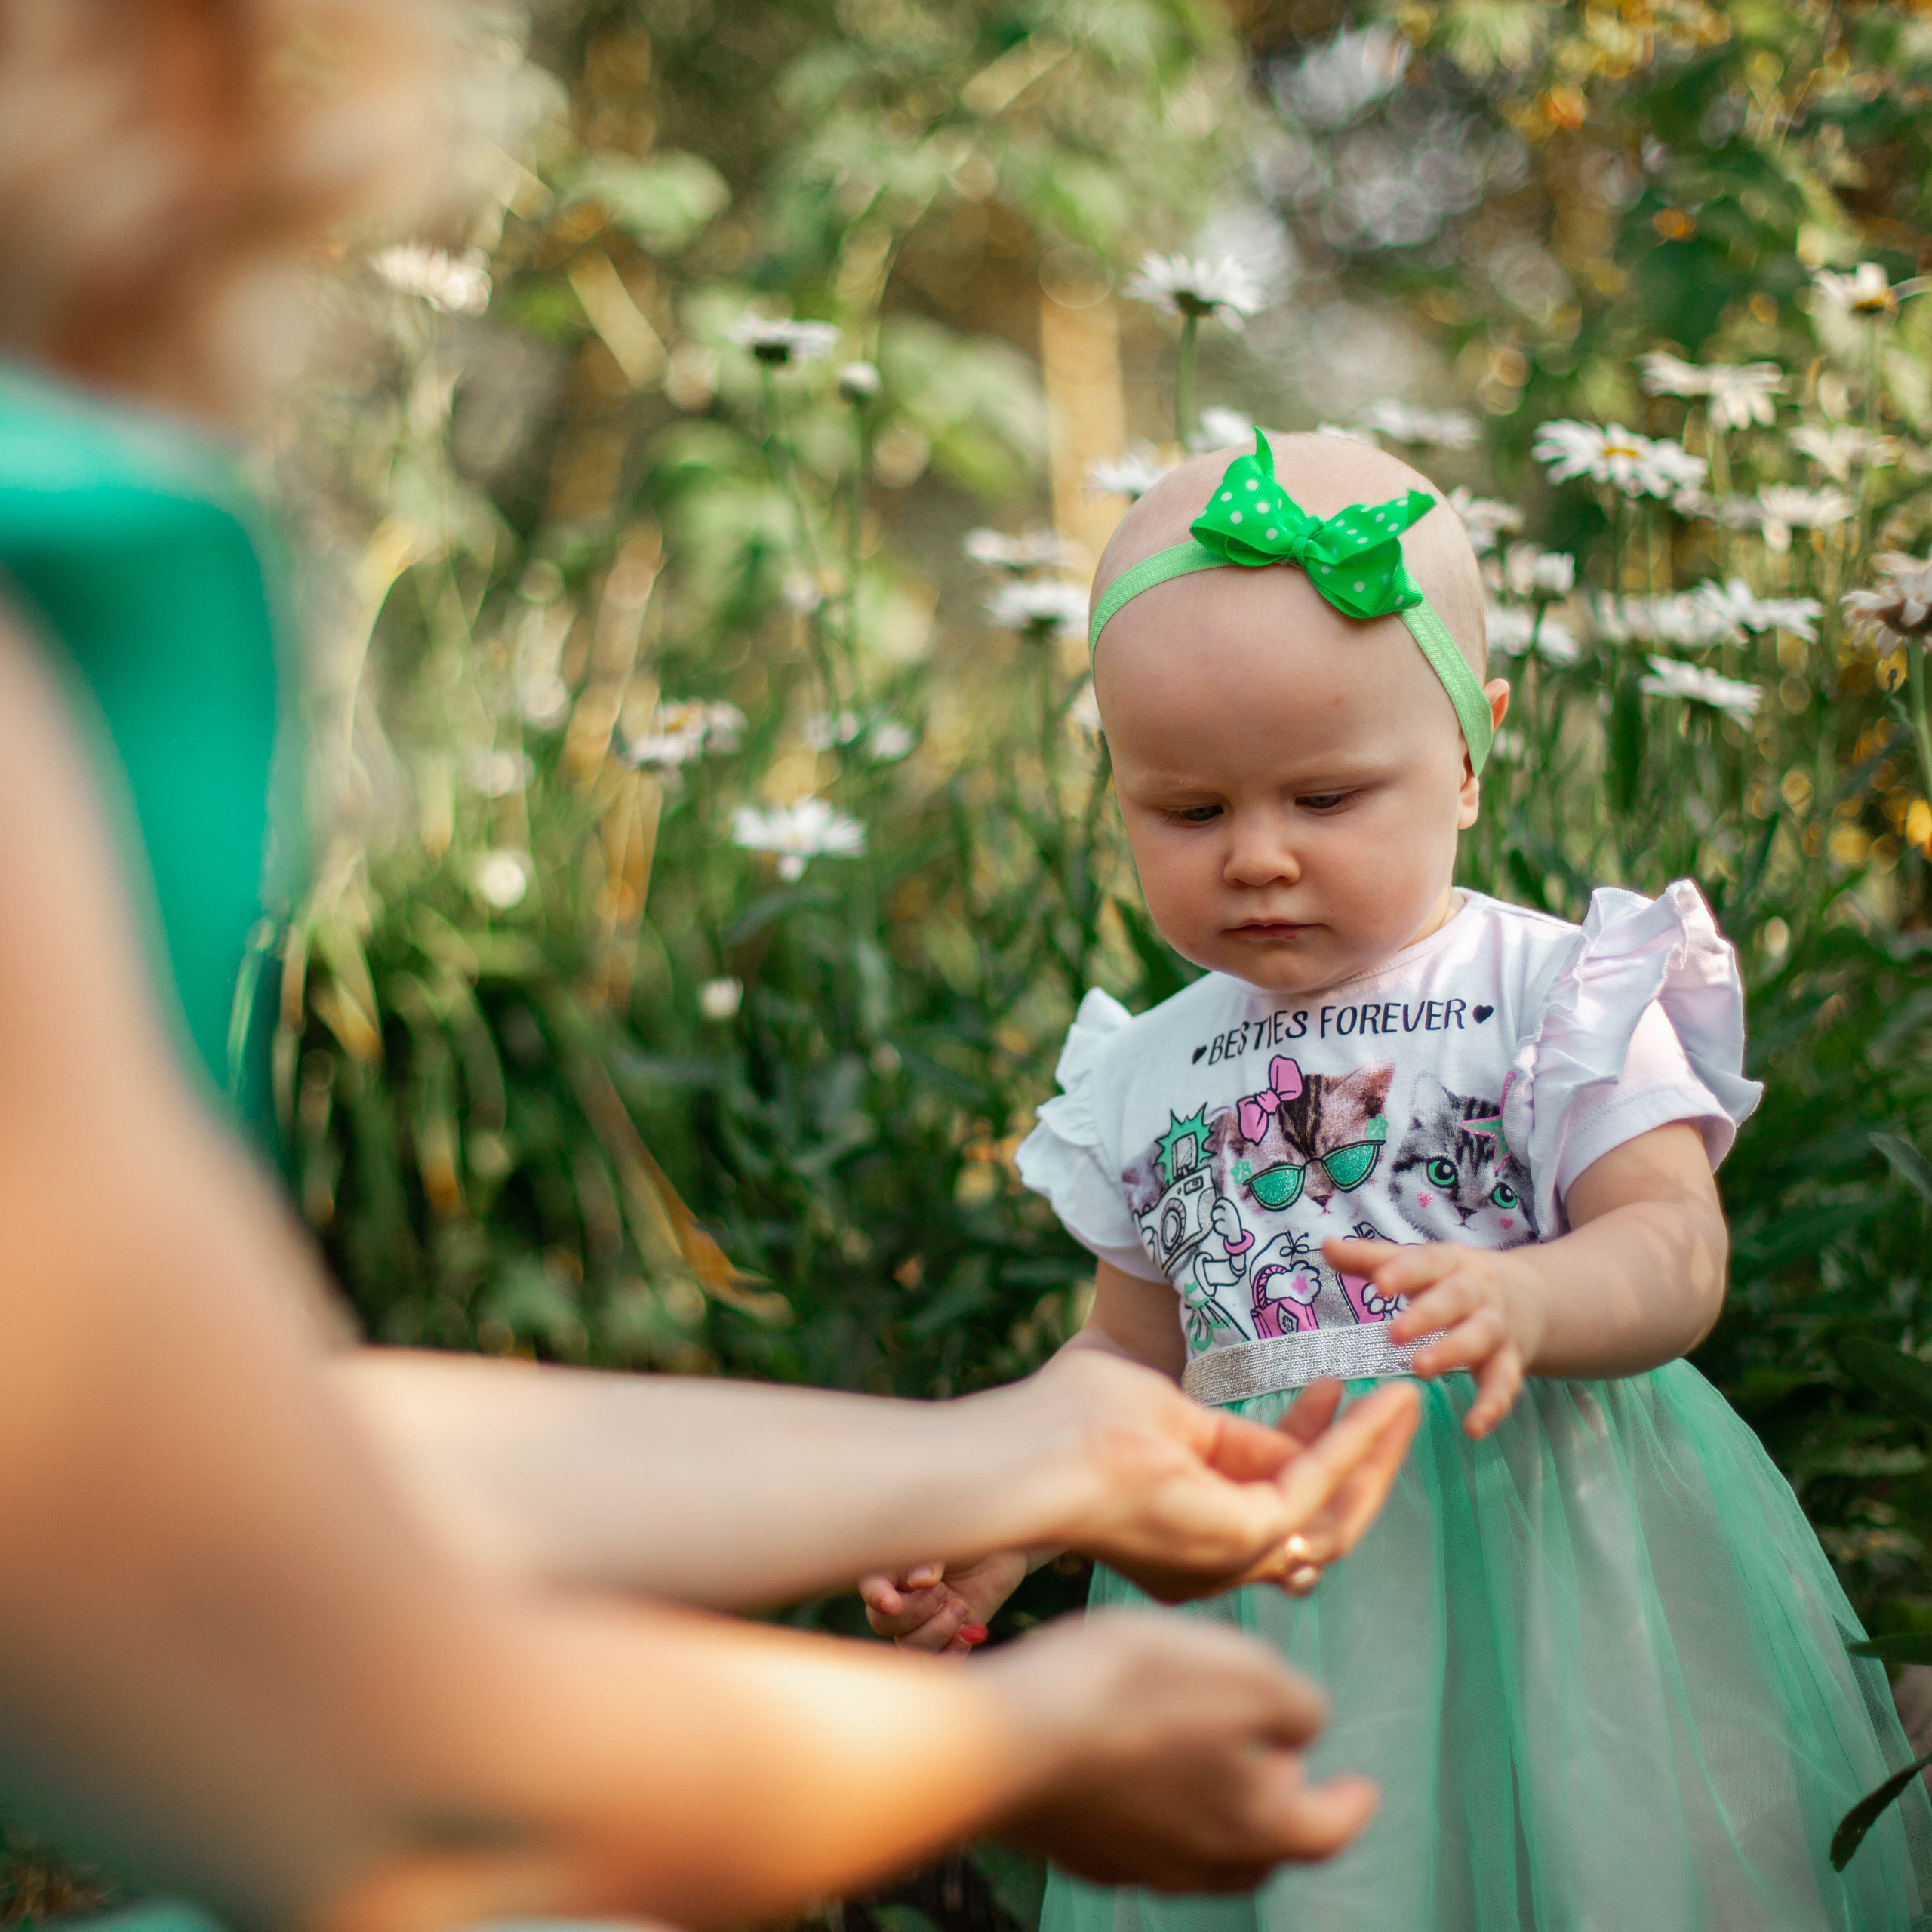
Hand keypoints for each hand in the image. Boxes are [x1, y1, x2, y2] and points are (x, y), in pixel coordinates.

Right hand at [858, 1550, 1030, 1654]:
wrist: (1000, 1550)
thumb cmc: (968, 1534)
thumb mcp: (948, 1537)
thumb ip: (930, 1557)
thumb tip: (919, 1582)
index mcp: (892, 1568)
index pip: (871, 1588)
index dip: (877, 1598)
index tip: (894, 1603)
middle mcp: (902, 1597)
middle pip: (884, 1624)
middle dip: (916, 1612)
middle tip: (943, 1591)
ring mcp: (923, 1621)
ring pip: (909, 1647)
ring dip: (938, 1631)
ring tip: (961, 1607)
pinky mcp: (947, 1638)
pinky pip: (936, 1662)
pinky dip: (951, 1655)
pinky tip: (968, 1635)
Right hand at [983, 1610, 1376, 1891]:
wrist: (1009, 1738)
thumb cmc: (1135, 1694)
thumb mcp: (1243, 1674)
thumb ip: (1295, 1706)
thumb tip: (1306, 1730)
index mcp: (1256, 1826)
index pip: (1326, 1830)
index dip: (1350, 1805)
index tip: (1364, 1788)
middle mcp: (1201, 1862)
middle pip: (1261, 1852)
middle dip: (1282, 1815)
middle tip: (1283, 1772)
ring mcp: (1133, 1864)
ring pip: (1199, 1850)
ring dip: (1217, 1813)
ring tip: (1210, 1766)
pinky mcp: (1077, 1847)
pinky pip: (1138, 1836)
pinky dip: (1157, 1808)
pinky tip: (1138, 1770)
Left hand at [1010, 1350, 1417, 1600]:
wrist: (1033, 1450)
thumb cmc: (1066, 1423)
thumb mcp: (1154, 1414)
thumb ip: (1209, 1434)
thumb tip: (1259, 1435)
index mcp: (1181, 1529)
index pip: (1266, 1489)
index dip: (1308, 1437)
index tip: (1333, 1386)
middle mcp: (1210, 1557)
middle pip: (1311, 1514)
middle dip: (1356, 1456)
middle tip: (1395, 1403)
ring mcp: (1227, 1556)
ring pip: (1330, 1514)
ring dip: (1372, 1455)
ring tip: (1406, 1402)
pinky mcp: (1243, 1539)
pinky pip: (1320, 1493)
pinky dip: (1355, 1448)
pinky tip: (1382, 1407)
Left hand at [1325, 1235, 1546, 1439]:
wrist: (1532, 1297)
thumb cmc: (1454, 1280)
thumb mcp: (1419, 1262)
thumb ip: (1370, 1259)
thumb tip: (1325, 1245)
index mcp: (1450, 1263)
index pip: (1426, 1262)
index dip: (1403, 1272)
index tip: (1378, 1284)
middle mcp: (1476, 1292)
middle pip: (1454, 1299)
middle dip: (1427, 1315)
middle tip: (1393, 1333)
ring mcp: (1496, 1327)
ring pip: (1478, 1338)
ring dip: (1451, 1353)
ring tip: (1419, 1369)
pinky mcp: (1509, 1361)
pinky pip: (1504, 1383)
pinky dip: (1492, 1405)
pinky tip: (1473, 1427)